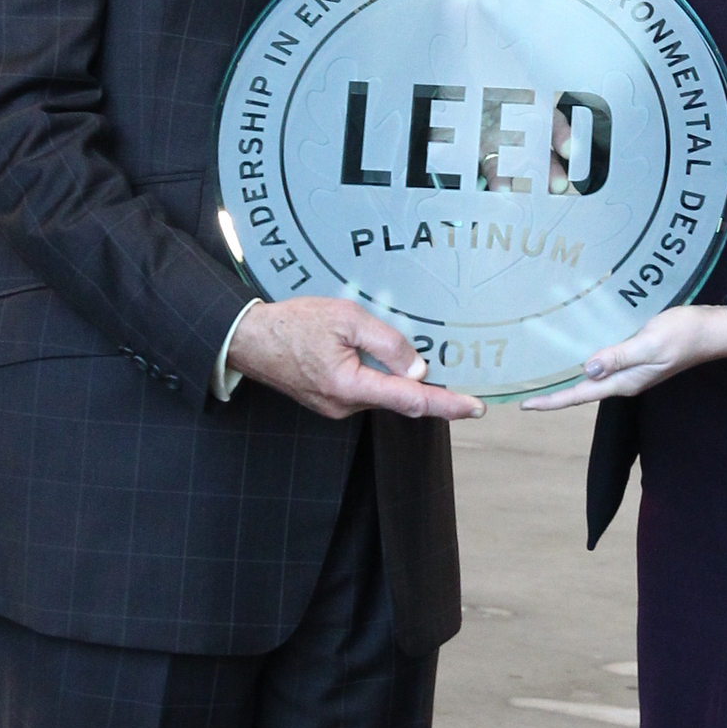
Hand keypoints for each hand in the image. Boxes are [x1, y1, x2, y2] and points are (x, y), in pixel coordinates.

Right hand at [225, 297, 485, 422]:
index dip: (447, 404)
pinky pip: (366, 392)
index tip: (475, 407)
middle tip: (455, 373)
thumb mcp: (347, 319)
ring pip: (383, 394)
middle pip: (400, 399)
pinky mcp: (331, 402)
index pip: (411, 400)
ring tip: (403, 351)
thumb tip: (418, 368)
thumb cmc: (294, 324)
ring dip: (398, 378)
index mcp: (350, 386)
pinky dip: (380, 379)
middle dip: (426, 387)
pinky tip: (380, 359)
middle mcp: (345, 406)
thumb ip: (387, 343)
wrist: (250, 339)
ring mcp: (337, 408)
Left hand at [520, 303, 726, 409]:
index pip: (580, 394)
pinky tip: (576, 350)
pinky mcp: (636, 356)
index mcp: (625, 381)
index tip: (525, 405)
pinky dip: (586, 358)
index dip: (552, 401)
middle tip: (524, 391)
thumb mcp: (650, 344)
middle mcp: (625, 379)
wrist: (712, 330)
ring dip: (568, 376)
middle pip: (582, 389)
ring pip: (592, 375)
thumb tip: (587, 369)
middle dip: (554, 392)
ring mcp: (631, 370)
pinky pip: (605, 361)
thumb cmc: (684, 335)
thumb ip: (619, 356)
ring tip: (541, 372)